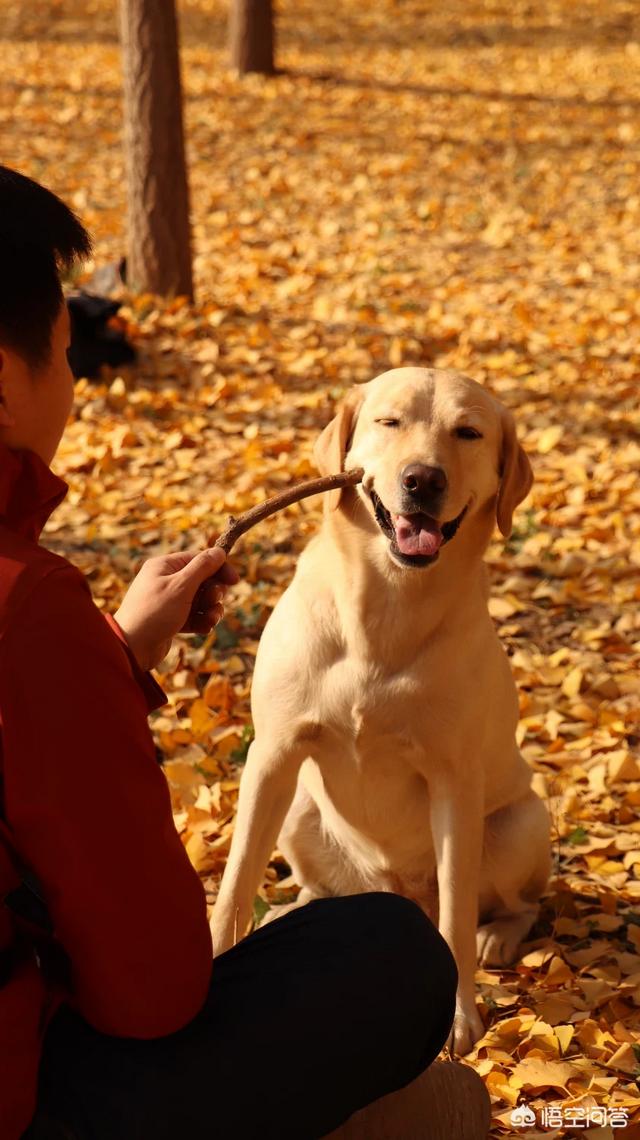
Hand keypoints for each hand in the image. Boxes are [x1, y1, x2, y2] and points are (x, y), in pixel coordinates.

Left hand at [114, 547, 238, 671]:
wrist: (132, 648)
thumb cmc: (155, 612)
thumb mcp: (181, 586)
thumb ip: (203, 567)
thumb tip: (219, 552)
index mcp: (165, 566)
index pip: (199, 559)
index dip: (219, 568)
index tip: (235, 581)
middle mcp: (167, 581)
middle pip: (203, 580)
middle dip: (213, 592)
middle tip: (212, 602)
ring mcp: (169, 601)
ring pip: (201, 600)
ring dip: (211, 609)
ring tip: (210, 619)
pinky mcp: (172, 620)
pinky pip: (195, 616)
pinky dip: (202, 621)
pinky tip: (204, 629)